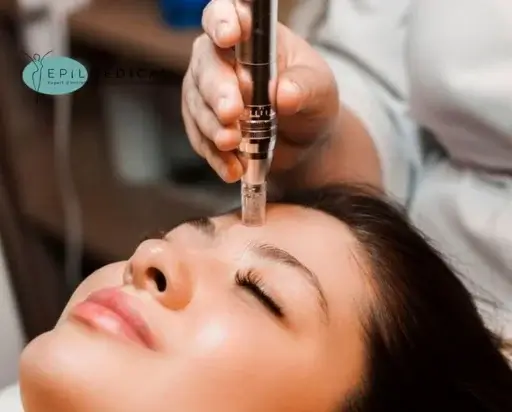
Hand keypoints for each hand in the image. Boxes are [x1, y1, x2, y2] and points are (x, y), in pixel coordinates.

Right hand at [182, 0, 339, 182]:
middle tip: (232, 113)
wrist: (305, 140)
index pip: (226, 13)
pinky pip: (199, 138)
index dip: (222, 20)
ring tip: (234, 146)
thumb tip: (284, 94)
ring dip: (213, 127)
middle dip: (217, 91)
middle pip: (206, 65)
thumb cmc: (310, 100)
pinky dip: (215, 155)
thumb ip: (304, 87)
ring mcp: (207, 91)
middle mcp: (222, 58)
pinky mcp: (203, 123)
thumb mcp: (320, 90)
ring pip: (197, 104)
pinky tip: (233, 169)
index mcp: (251, 36)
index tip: (230, 36)